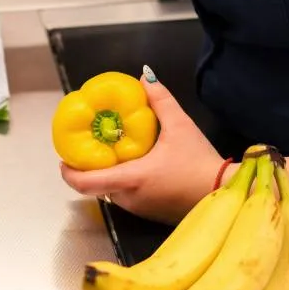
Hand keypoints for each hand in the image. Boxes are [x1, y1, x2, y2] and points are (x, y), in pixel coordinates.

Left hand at [60, 72, 224, 223]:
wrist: (224, 194)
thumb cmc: (201, 163)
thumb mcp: (181, 126)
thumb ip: (160, 101)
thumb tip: (145, 76)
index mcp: (130, 179)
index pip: (85, 183)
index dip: (69, 172)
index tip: (64, 158)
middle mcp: (129, 199)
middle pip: (98, 185)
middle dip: (92, 167)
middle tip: (93, 145)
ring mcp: (139, 209)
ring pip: (113, 191)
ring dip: (110, 174)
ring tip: (115, 151)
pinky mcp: (149, 213)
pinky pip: (128, 197)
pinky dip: (126, 182)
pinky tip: (137, 165)